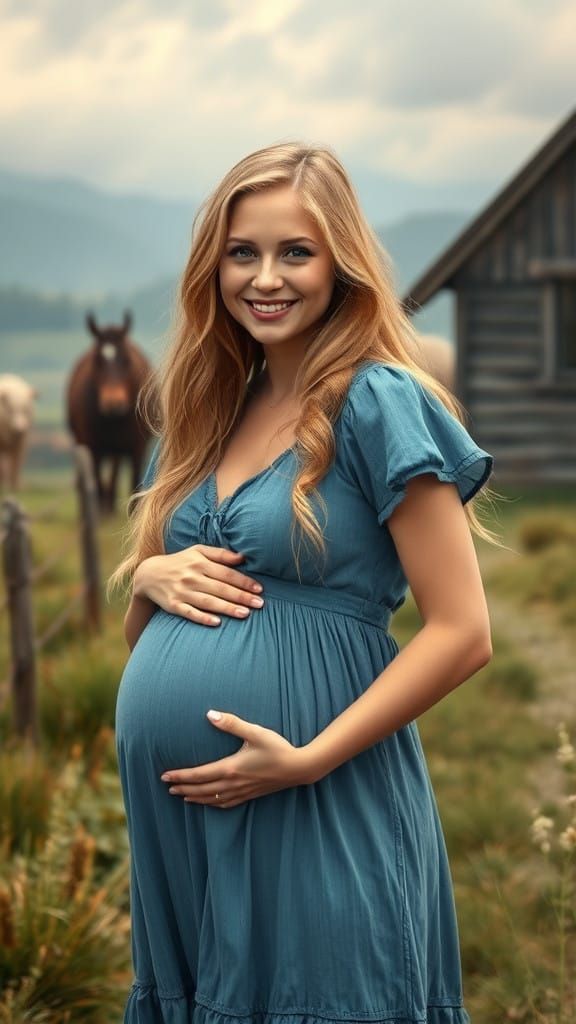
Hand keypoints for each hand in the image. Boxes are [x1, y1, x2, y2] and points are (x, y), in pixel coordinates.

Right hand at [133, 544, 263, 625]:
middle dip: (241, 596)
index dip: (244, 581)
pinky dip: (202, 618)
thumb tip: (243, 557)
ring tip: (245, 614)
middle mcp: (191, 577)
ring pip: (208, 602)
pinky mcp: (173, 605)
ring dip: (227, 608)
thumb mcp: (197, 551)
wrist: (149, 575)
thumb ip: (220, 554)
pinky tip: (217, 623)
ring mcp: (182, 592)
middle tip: (260, 604)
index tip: (259, 589)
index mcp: (199, 562)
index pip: (226, 573)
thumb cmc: (180, 562)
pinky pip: (189, 613)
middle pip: (220, 588)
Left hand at [160, 710, 311, 807]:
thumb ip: (231, 723)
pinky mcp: (250, 794)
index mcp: (231, 768)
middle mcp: (233, 783)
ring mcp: (242, 791)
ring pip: (212, 799)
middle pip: (201, 790)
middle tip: (167, 787)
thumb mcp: (254, 732)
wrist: (299, 767)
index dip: (180, 776)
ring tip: (182, 796)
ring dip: (195, 798)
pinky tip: (210, 803)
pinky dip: (213, 804)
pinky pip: (226, 804)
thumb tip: (209, 714)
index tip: (165, 776)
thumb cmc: (277, 748)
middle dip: (183, 788)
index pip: (199, 775)